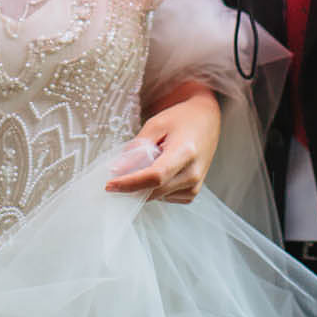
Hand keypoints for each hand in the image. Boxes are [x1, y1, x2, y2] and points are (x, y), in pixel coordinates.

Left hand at [105, 84, 219, 203]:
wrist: (206, 120)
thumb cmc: (182, 119)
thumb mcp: (156, 125)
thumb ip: (136, 148)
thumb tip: (117, 170)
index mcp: (186, 152)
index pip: (155, 176)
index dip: (130, 183)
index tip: (110, 185)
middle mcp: (193, 173)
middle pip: (154, 191)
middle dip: (131, 187)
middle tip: (117, 175)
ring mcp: (195, 185)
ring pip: (157, 196)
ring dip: (144, 185)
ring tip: (152, 161)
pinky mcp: (192, 192)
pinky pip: (164, 197)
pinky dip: (155, 187)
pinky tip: (160, 170)